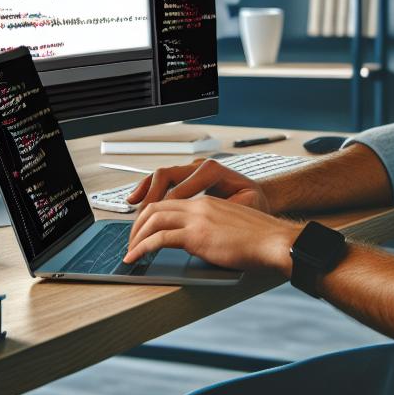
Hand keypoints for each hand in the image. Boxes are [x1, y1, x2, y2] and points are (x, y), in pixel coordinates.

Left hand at [123, 194, 302, 273]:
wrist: (275, 241)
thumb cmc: (261, 239)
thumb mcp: (233, 226)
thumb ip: (214, 228)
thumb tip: (201, 243)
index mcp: (208, 202)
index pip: (170, 201)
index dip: (151, 215)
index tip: (144, 230)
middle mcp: (200, 205)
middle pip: (155, 207)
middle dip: (138, 225)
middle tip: (132, 242)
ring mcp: (197, 218)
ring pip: (153, 219)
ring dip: (136, 237)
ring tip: (131, 252)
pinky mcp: (196, 235)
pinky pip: (159, 238)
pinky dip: (142, 248)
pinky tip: (136, 258)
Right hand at [127, 158, 272, 216]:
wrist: (260, 196)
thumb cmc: (254, 204)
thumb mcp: (246, 207)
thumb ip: (224, 211)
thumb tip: (204, 221)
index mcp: (214, 171)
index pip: (181, 189)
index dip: (165, 209)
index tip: (156, 228)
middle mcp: (201, 166)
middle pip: (167, 176)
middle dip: (150, 200)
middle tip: (141, 223)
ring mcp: (193, 169)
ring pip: (162, 175)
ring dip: (145, 192)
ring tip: (133, 209)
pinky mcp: (188, 176)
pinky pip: (163, 179)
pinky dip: (148, 187)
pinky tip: (135, 199)